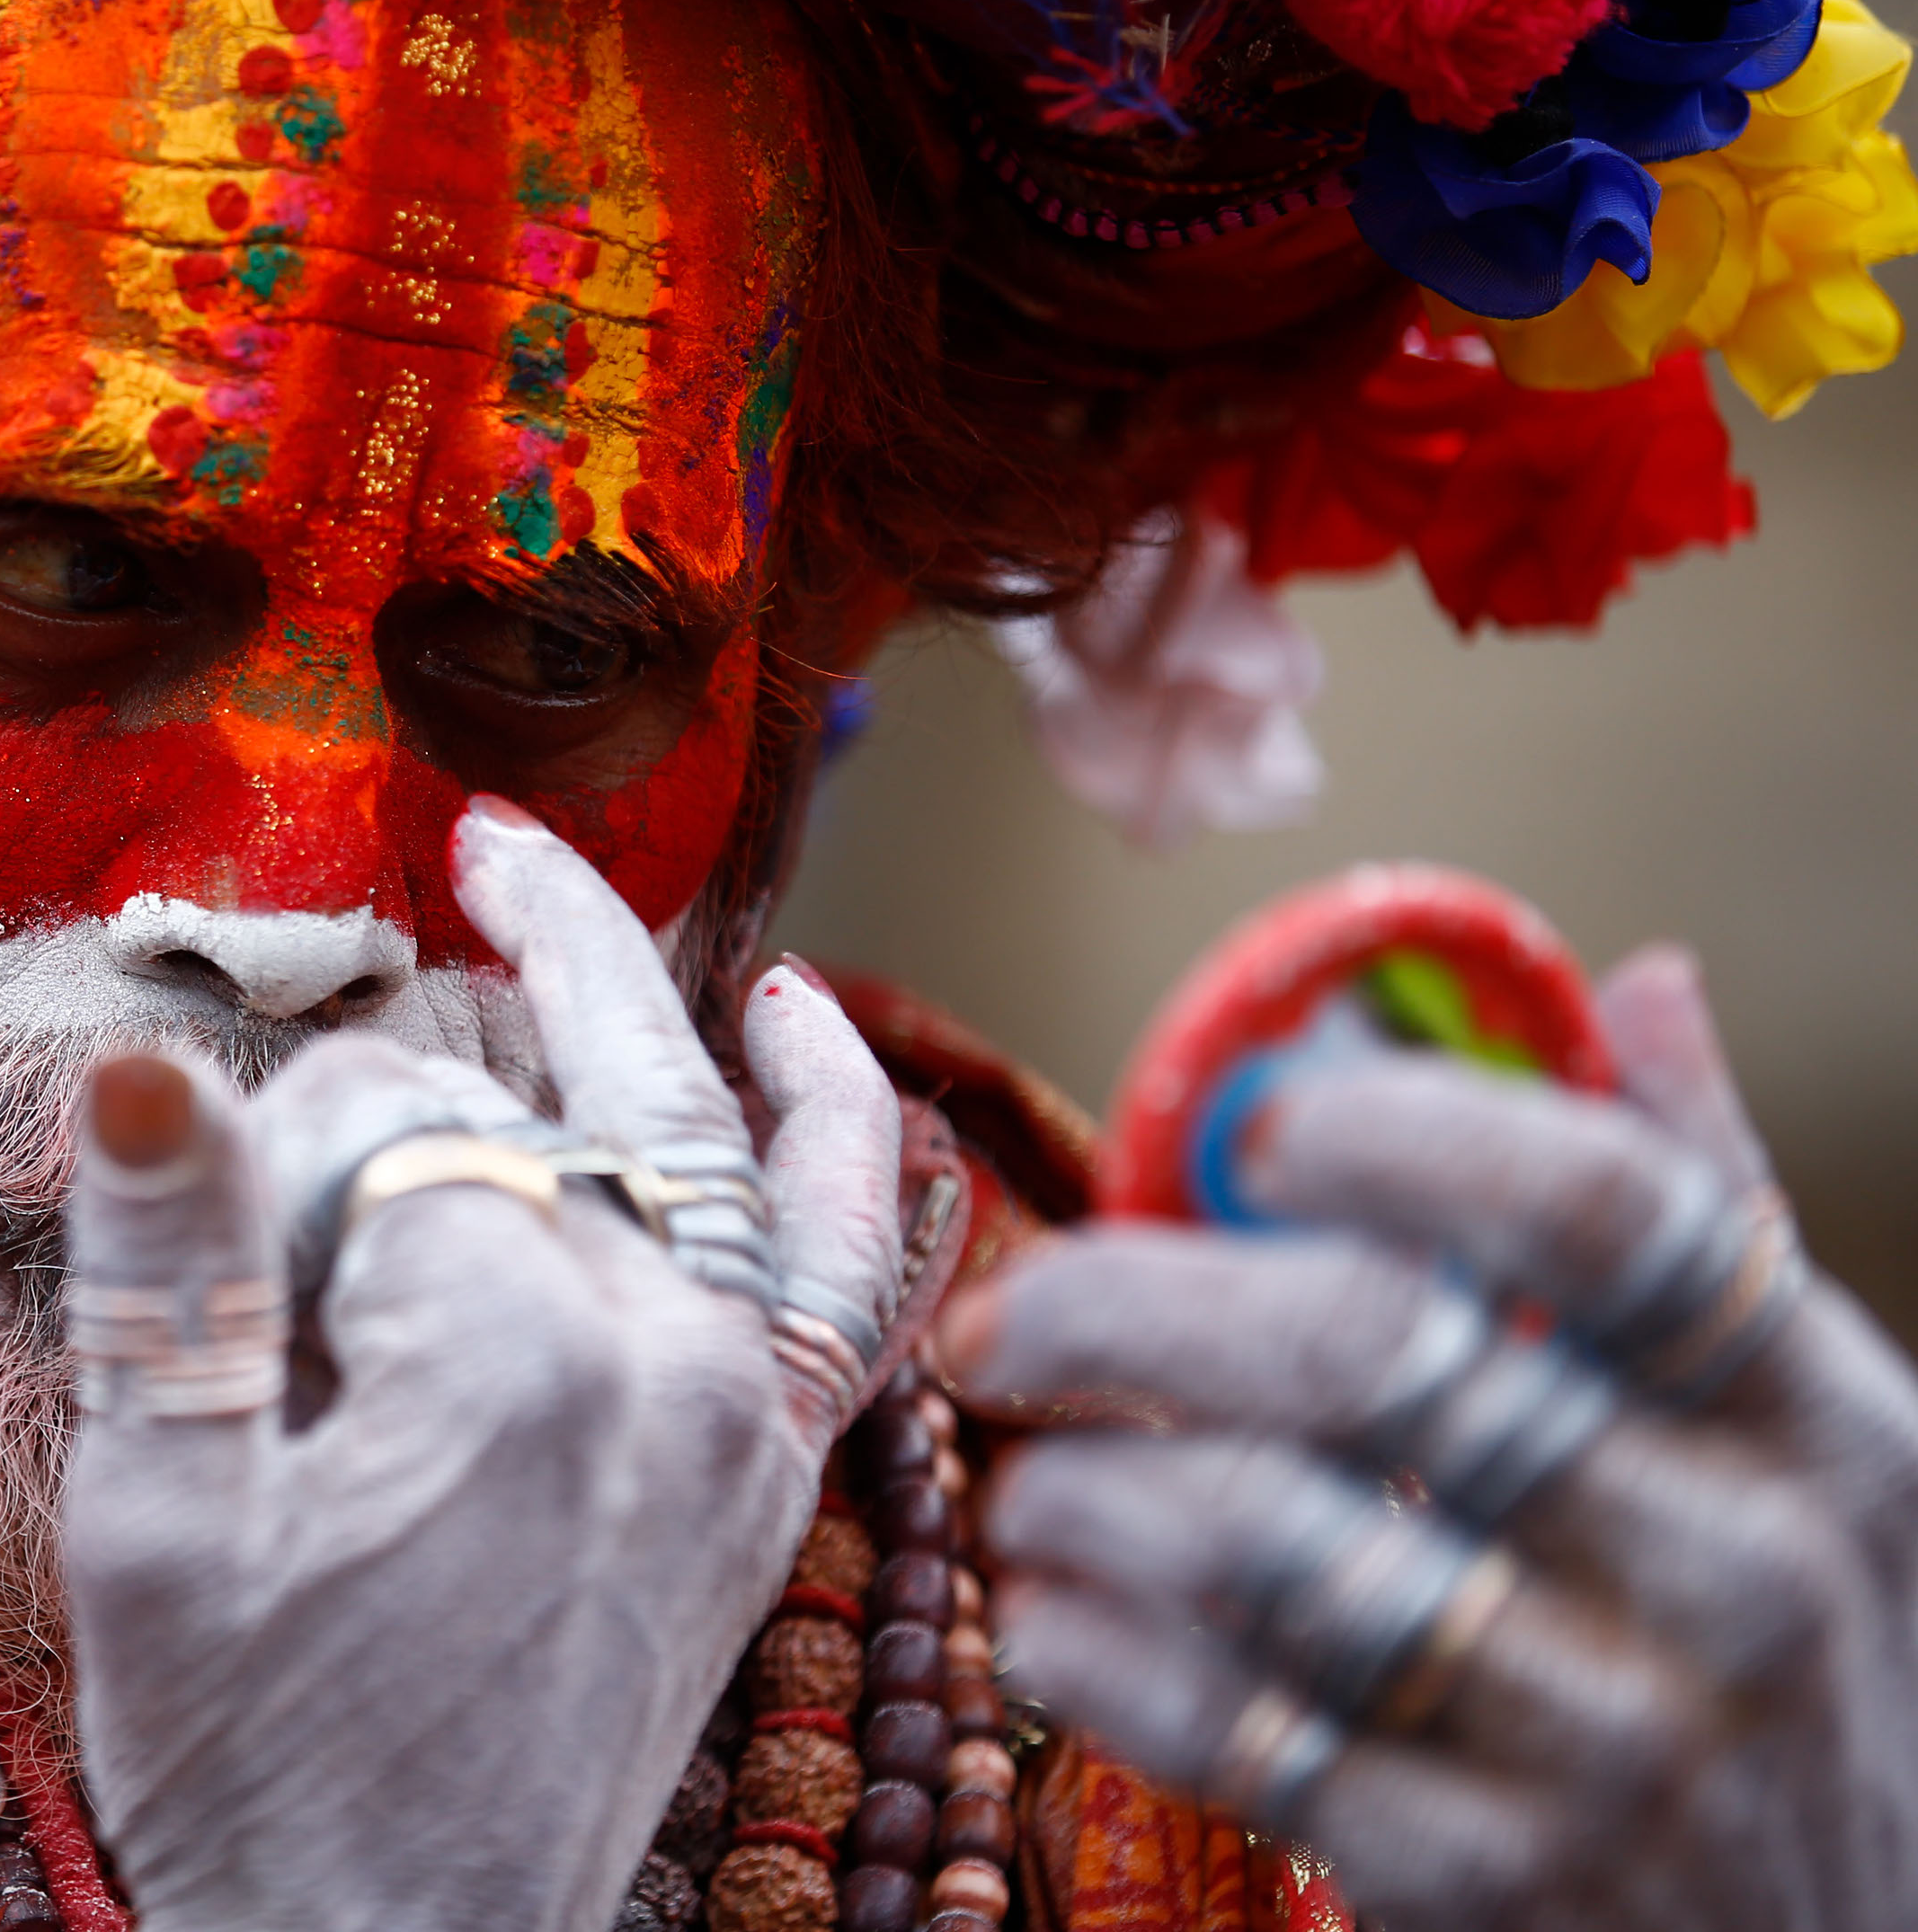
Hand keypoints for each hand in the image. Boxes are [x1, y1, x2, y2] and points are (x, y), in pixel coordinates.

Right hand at [59, 801, 904, 1931]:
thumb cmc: (258, 1770)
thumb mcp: (157, 1530)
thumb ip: (170, 1277)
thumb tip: (147, 1057)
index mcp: (507, 1360)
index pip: (393, 1127)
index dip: (282, 1130)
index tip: (203, 1189)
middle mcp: (662, 1369)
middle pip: (573, 1103)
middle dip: (505, 976)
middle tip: (471, 846)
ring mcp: (736, 1428)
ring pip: (720, 1148)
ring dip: (668, 1010)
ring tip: (601, 897)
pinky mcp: (762, 1490)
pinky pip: (846, 1278)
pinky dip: (849, 1148)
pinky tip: (819, 1050)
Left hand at [944, 945, 1917, 1931]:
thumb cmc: (1796, 1660)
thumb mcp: (1818, 1444)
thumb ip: (1710, 1216)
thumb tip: (1639, 981)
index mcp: (1813, 1416)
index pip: (1601, 1207)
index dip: (1400, 1136)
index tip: (1246, 1130)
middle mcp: (1733, 1569)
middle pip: (1372, 1351)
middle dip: (1129, 1305)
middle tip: (1004, 1313)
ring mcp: (1618, 1742)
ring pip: (1273, 1543)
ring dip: (1086, 1489)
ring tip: (1022, 1478)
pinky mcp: (1497, 1886)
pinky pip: (1244, 1737)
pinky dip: (1105, 1657)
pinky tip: (1052, 1618)